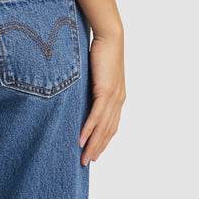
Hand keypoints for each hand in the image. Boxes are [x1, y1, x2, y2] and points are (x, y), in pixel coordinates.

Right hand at [78, 31, 125, 165]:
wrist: (110, 36)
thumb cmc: (101, 50)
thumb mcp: (96, 72)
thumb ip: (92, 86)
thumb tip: (80, 93)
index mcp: (118, 96)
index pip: (111, 124)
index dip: (104, 140)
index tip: (95, 152)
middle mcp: (119, 100)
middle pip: (108, 131)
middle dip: (98, 148)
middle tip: (87, 162)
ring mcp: (114, 97)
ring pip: (103, 127)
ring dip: (93, 144)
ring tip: (84, 157)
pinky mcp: (106, 91)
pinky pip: (97, 115)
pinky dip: (89, 129)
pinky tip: (81, 140)